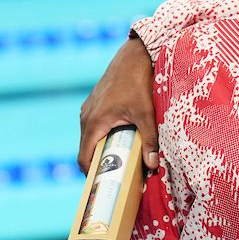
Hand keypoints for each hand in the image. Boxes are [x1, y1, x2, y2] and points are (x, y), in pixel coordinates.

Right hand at [77, 38, 158, 173]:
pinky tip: (124, 139)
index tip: (105, 185)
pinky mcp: (96, 102)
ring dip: (105, 149)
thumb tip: (154, 166)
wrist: (136, 54)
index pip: (84, 158)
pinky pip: (96, 125)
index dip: (92, 174)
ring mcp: (89, 108)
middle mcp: (86, 116)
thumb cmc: (139, 81)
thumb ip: (150, 140)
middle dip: (102, 163)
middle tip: (120, 176)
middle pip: (88, 149)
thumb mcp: (147, 113)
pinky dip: (106, 135)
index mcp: (94, 122)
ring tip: (124, 160)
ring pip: (93, 137)